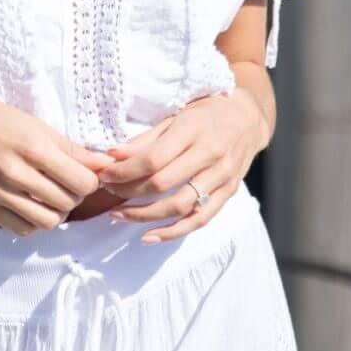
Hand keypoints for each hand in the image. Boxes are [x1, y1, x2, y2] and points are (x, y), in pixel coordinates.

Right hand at [0, 89, 115, 235]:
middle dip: (74, 195)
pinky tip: (30, 205)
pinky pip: (22, 229)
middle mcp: (16, 174)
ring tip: (50, 197)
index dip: (90, 181)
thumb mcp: (33, 123)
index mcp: (33, 147)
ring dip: (57, 212)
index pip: (82, 182)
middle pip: (68, 203)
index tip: (83, 174)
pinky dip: (33, 221)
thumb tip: (104, 164)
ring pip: (48, 222)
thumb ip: (69, 148)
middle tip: (66, 183)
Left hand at [94, 90, 268, 243]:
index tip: (103, 175)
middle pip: (162, 184)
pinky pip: (199, 220)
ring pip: (179, 206)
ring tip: (118, 215)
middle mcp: (210, 153)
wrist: (247, 119)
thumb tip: (110, 157)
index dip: (124, 171)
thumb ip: (145, 139)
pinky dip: (173, 232)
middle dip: (128, 192)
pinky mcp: (228, 193)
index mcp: (193, 129)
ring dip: (144, 215)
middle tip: (107, 192)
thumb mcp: (175, 116)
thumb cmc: (204, 114)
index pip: (152, 159)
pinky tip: (148, 236)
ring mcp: (222, 176)